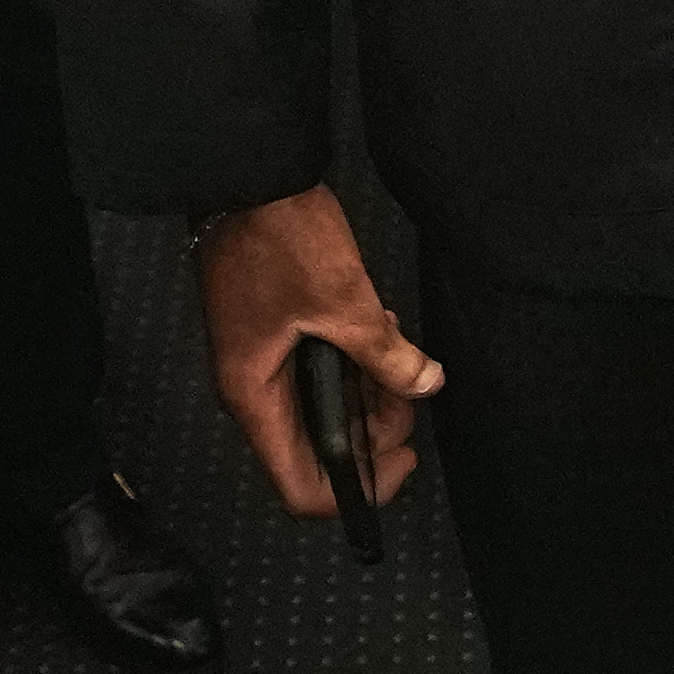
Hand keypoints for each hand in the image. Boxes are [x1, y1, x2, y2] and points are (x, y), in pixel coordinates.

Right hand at [197, 187, 441, 520]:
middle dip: (374, 428)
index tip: (406, 461)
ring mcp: (264, 363)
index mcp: (256, 398)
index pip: (299, 484)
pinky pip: (321, 371)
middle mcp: (254, 391)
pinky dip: (356, 362)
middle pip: (318, 447)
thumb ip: (386, 354)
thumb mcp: (345, 301)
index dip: (356, 491)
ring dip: (369, 391)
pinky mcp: (277, 336)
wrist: (247, 182)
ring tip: (400, 352)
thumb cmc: (282, 242)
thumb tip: (426, 385)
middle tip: (414, 387)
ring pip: (323, 407)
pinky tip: (382, 330)